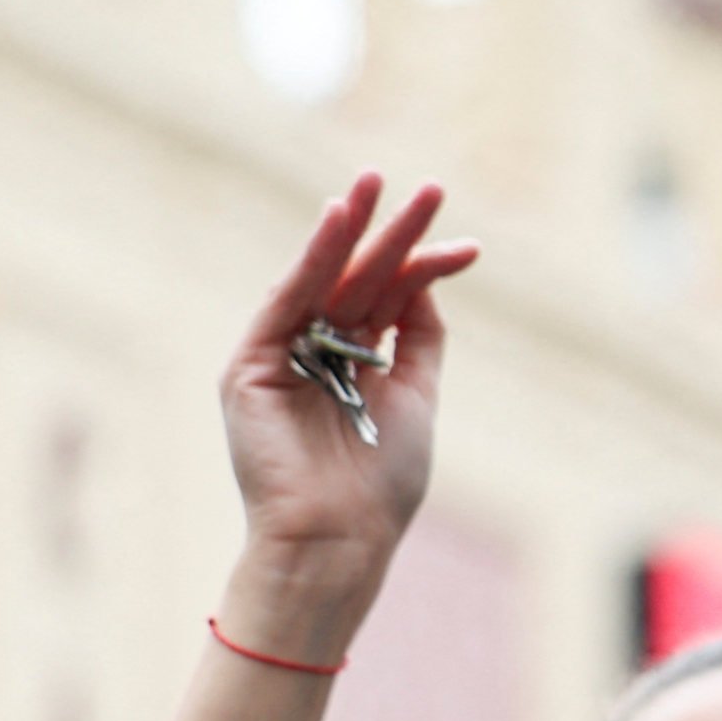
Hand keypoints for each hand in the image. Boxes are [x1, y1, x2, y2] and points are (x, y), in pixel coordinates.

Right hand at [216, 175, 476, 662]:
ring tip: (378, 184)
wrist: (340, 536)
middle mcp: (315, 352)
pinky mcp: (249, 366)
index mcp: (355, 362)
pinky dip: (310, 260)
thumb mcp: (414, 395)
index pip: (392, 298)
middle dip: (392, 232)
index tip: (471, 248)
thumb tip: (427, 278)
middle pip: (359, 277)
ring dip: (351, 229)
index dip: (427, 268)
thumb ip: (418, 336)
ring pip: (321, 279)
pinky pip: (285, 300)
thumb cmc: (383, 481)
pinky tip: (336, 221)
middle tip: (430, 188)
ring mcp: (280, 356)